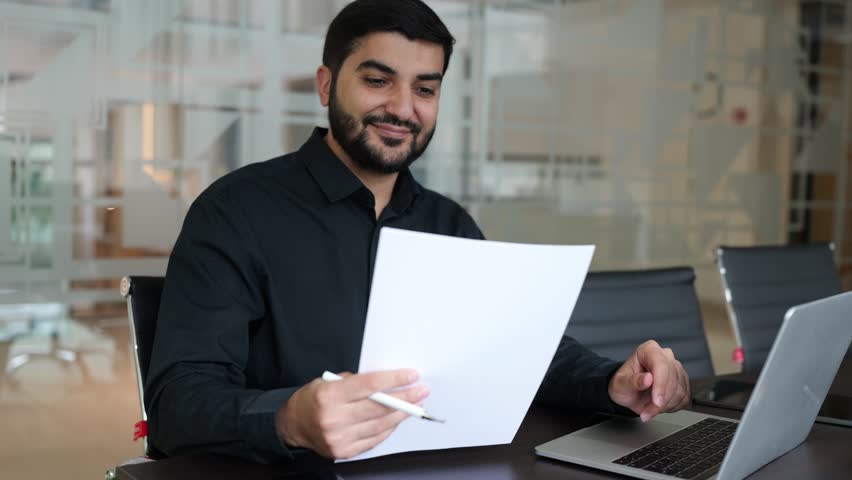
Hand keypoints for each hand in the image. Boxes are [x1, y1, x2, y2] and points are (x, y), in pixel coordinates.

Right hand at [276, 369, 427, 458]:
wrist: (293, 425)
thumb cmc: (313, 399)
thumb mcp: (329, 381)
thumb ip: (355, 382)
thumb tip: (386, 382)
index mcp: (329, 395)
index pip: (369, 385)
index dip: (394, 380)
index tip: (411, 375)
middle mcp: (334, 418)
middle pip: (379, 407)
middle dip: (405, 398)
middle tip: (421, 390)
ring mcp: (339, 437)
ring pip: (380, 425)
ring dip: (401, 414)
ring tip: (415, 404)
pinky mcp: (344, 451)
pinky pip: (374, 439)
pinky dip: (388, 428)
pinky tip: (397, 419)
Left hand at [608, 340, 689, 421]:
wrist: (628, 393)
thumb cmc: (623, 384)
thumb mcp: (620, 384)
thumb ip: (633, 381)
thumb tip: (648, 379)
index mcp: (649, 350)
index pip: (661, 364)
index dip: (661, 384)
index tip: (656, 401)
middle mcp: (665, 357)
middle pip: (673, 378)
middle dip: (661, 400)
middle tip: (647, 411)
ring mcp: (676, 369)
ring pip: (680, 390)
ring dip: (664, 406)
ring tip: (649, 410)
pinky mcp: (682, 383)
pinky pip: (683, 398)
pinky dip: (671, 408)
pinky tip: (658, 408)